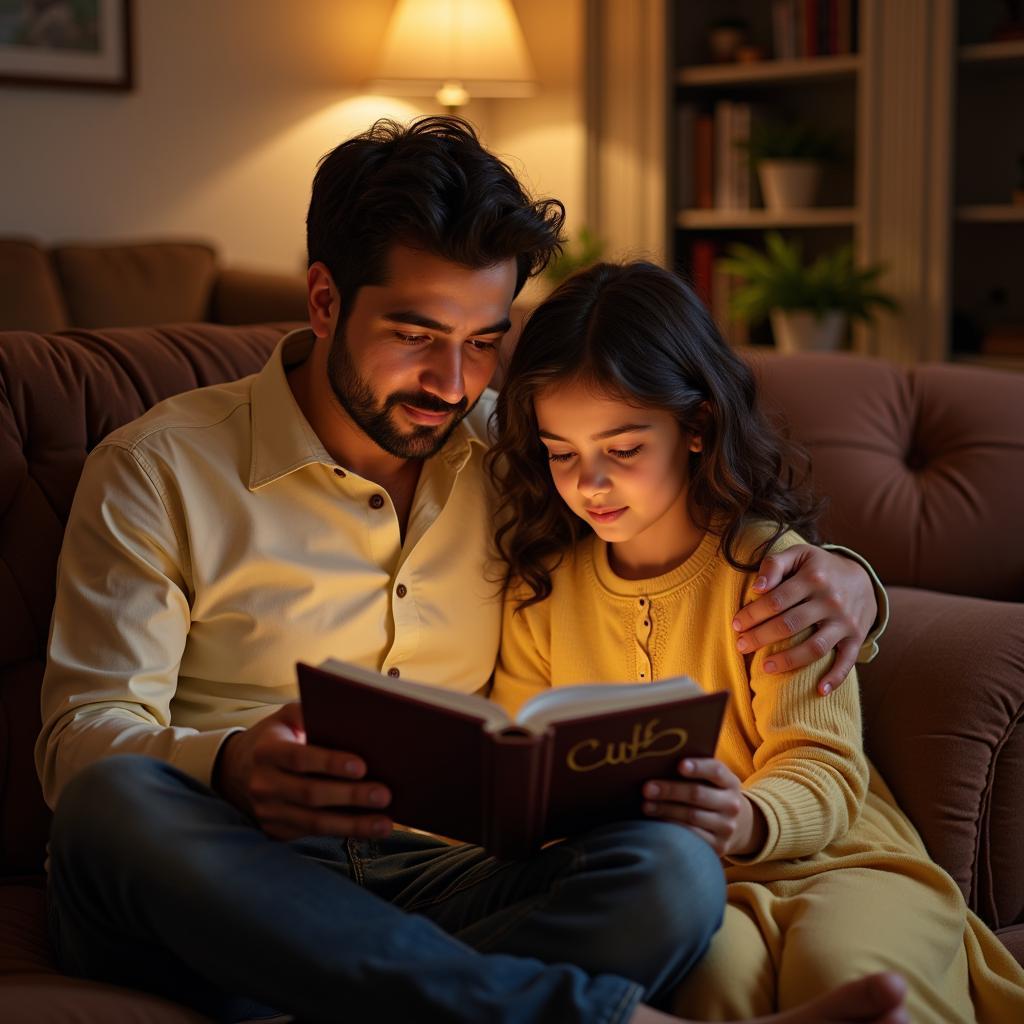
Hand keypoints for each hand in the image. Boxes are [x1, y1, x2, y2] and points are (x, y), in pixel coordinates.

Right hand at [213, 702, 391, 840]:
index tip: (362, 766)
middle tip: (384, 794)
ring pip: (313, 822)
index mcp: (267, 751)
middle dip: (350, 796)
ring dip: (352, 825)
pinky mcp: (276, 830)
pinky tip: (368, 828)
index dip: (330, 763)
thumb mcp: (287, 717)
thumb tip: (348, 715)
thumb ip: (310, 712)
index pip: (299, 758)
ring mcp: (267, 812)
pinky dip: (343, 832)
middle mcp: (263, 784)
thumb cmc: (277, 736)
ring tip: (384, 823)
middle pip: (310, 794)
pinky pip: (313, 833)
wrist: (237, 769)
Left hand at [642, 758, 765, 856]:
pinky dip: (672, 828)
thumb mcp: (712, 781)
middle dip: (669, 790)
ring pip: (691, 816)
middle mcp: (732, 804)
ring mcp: (727, 827)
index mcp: (730, 782)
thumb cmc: (712, 794)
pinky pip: (692, 837)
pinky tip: (657, 823)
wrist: (737, 826)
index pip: (716, 770)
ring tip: (645, 806)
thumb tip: (659, 762)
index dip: (698, 767)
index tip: (679, 765)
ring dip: (665, 811)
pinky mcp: (719, 846)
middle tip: (646, 788)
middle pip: (697, 794)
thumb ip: (694, 771)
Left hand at [732, 544, 876, 694]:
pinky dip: (835, 678)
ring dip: (788, 660)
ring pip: (815, 647)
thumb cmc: (819, 567)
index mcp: (813, 578)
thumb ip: (774, 564)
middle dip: (760, 637)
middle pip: (789, 625)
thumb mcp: (799, 555)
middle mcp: (830, 600)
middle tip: (741, 646)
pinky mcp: (856, 637)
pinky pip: (847, 660)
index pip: (775, 600)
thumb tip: (757, 587)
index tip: (736, 625)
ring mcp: (844, 621)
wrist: (863, 578)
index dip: (752, 614)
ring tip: (765, 668)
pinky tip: (819, 691)